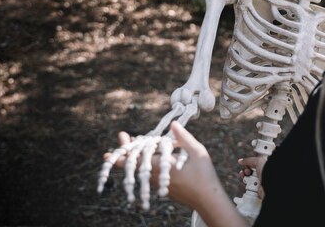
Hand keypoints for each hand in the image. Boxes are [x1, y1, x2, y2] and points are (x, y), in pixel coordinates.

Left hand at [101, 122, 223, 210]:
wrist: (208, 200)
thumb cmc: (204, 176)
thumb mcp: (197, 152)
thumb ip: (184, 138)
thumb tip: (173, 123)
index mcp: (162, 166)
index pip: (137, 159)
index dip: (124, 152)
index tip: (116, 143)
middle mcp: (156, 177)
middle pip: (135, 164)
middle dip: (127, 152)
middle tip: (123, 137)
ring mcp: (159, 185)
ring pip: (142, 170)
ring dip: (138, 158)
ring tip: (137, 143)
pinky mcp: (164, 189)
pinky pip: (150, 175)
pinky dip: (147, 165)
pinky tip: (153, 157)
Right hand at [238, 156, 266, 197]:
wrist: (271, 184)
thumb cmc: (268, 172)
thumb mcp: (258, 161)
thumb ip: (248, 160)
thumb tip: (240, 161)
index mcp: (264, 169)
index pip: (254, 167)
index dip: (248, 166)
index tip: (247, 166)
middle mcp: (263, 176)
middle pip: (250, 174)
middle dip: (245, 172)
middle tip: (246, 172)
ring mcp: (260, 184)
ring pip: (248, 181)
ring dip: (246, 179)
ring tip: (247, 178)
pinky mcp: (257, 191)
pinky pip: (249, 188)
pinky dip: (247, 186)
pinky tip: (249, 184)